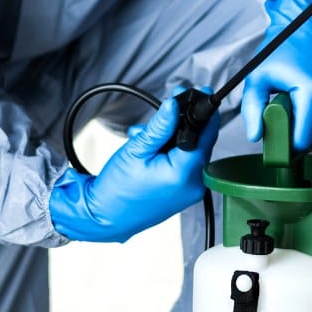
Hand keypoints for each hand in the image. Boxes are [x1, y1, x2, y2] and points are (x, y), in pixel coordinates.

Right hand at [48, 90, 218, 242]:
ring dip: (175, 137)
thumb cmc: (117, 189)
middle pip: (201, 142)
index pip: (206, 134)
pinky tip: (153, 148)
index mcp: (184, 174)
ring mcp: (190, 191)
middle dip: (185, 122)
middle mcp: (194, 185)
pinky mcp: (183, 193)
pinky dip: (173, 152)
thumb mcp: (137, 150)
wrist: (104, 217)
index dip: (205, 111)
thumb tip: (174, 105)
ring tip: (147, 134)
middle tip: (170, 106)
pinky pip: (186, 164)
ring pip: (192, 152)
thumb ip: (160, 127)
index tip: (203, 93)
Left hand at [241, 0, 311, 150]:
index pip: (302, 141)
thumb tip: (255, 136)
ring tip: (301, 104)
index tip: (277, 135)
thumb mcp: (259, 76)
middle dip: (297, 133)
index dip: (286, 144)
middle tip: (287, 112)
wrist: (310, 27)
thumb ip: (252, 108)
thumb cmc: (283, 51)